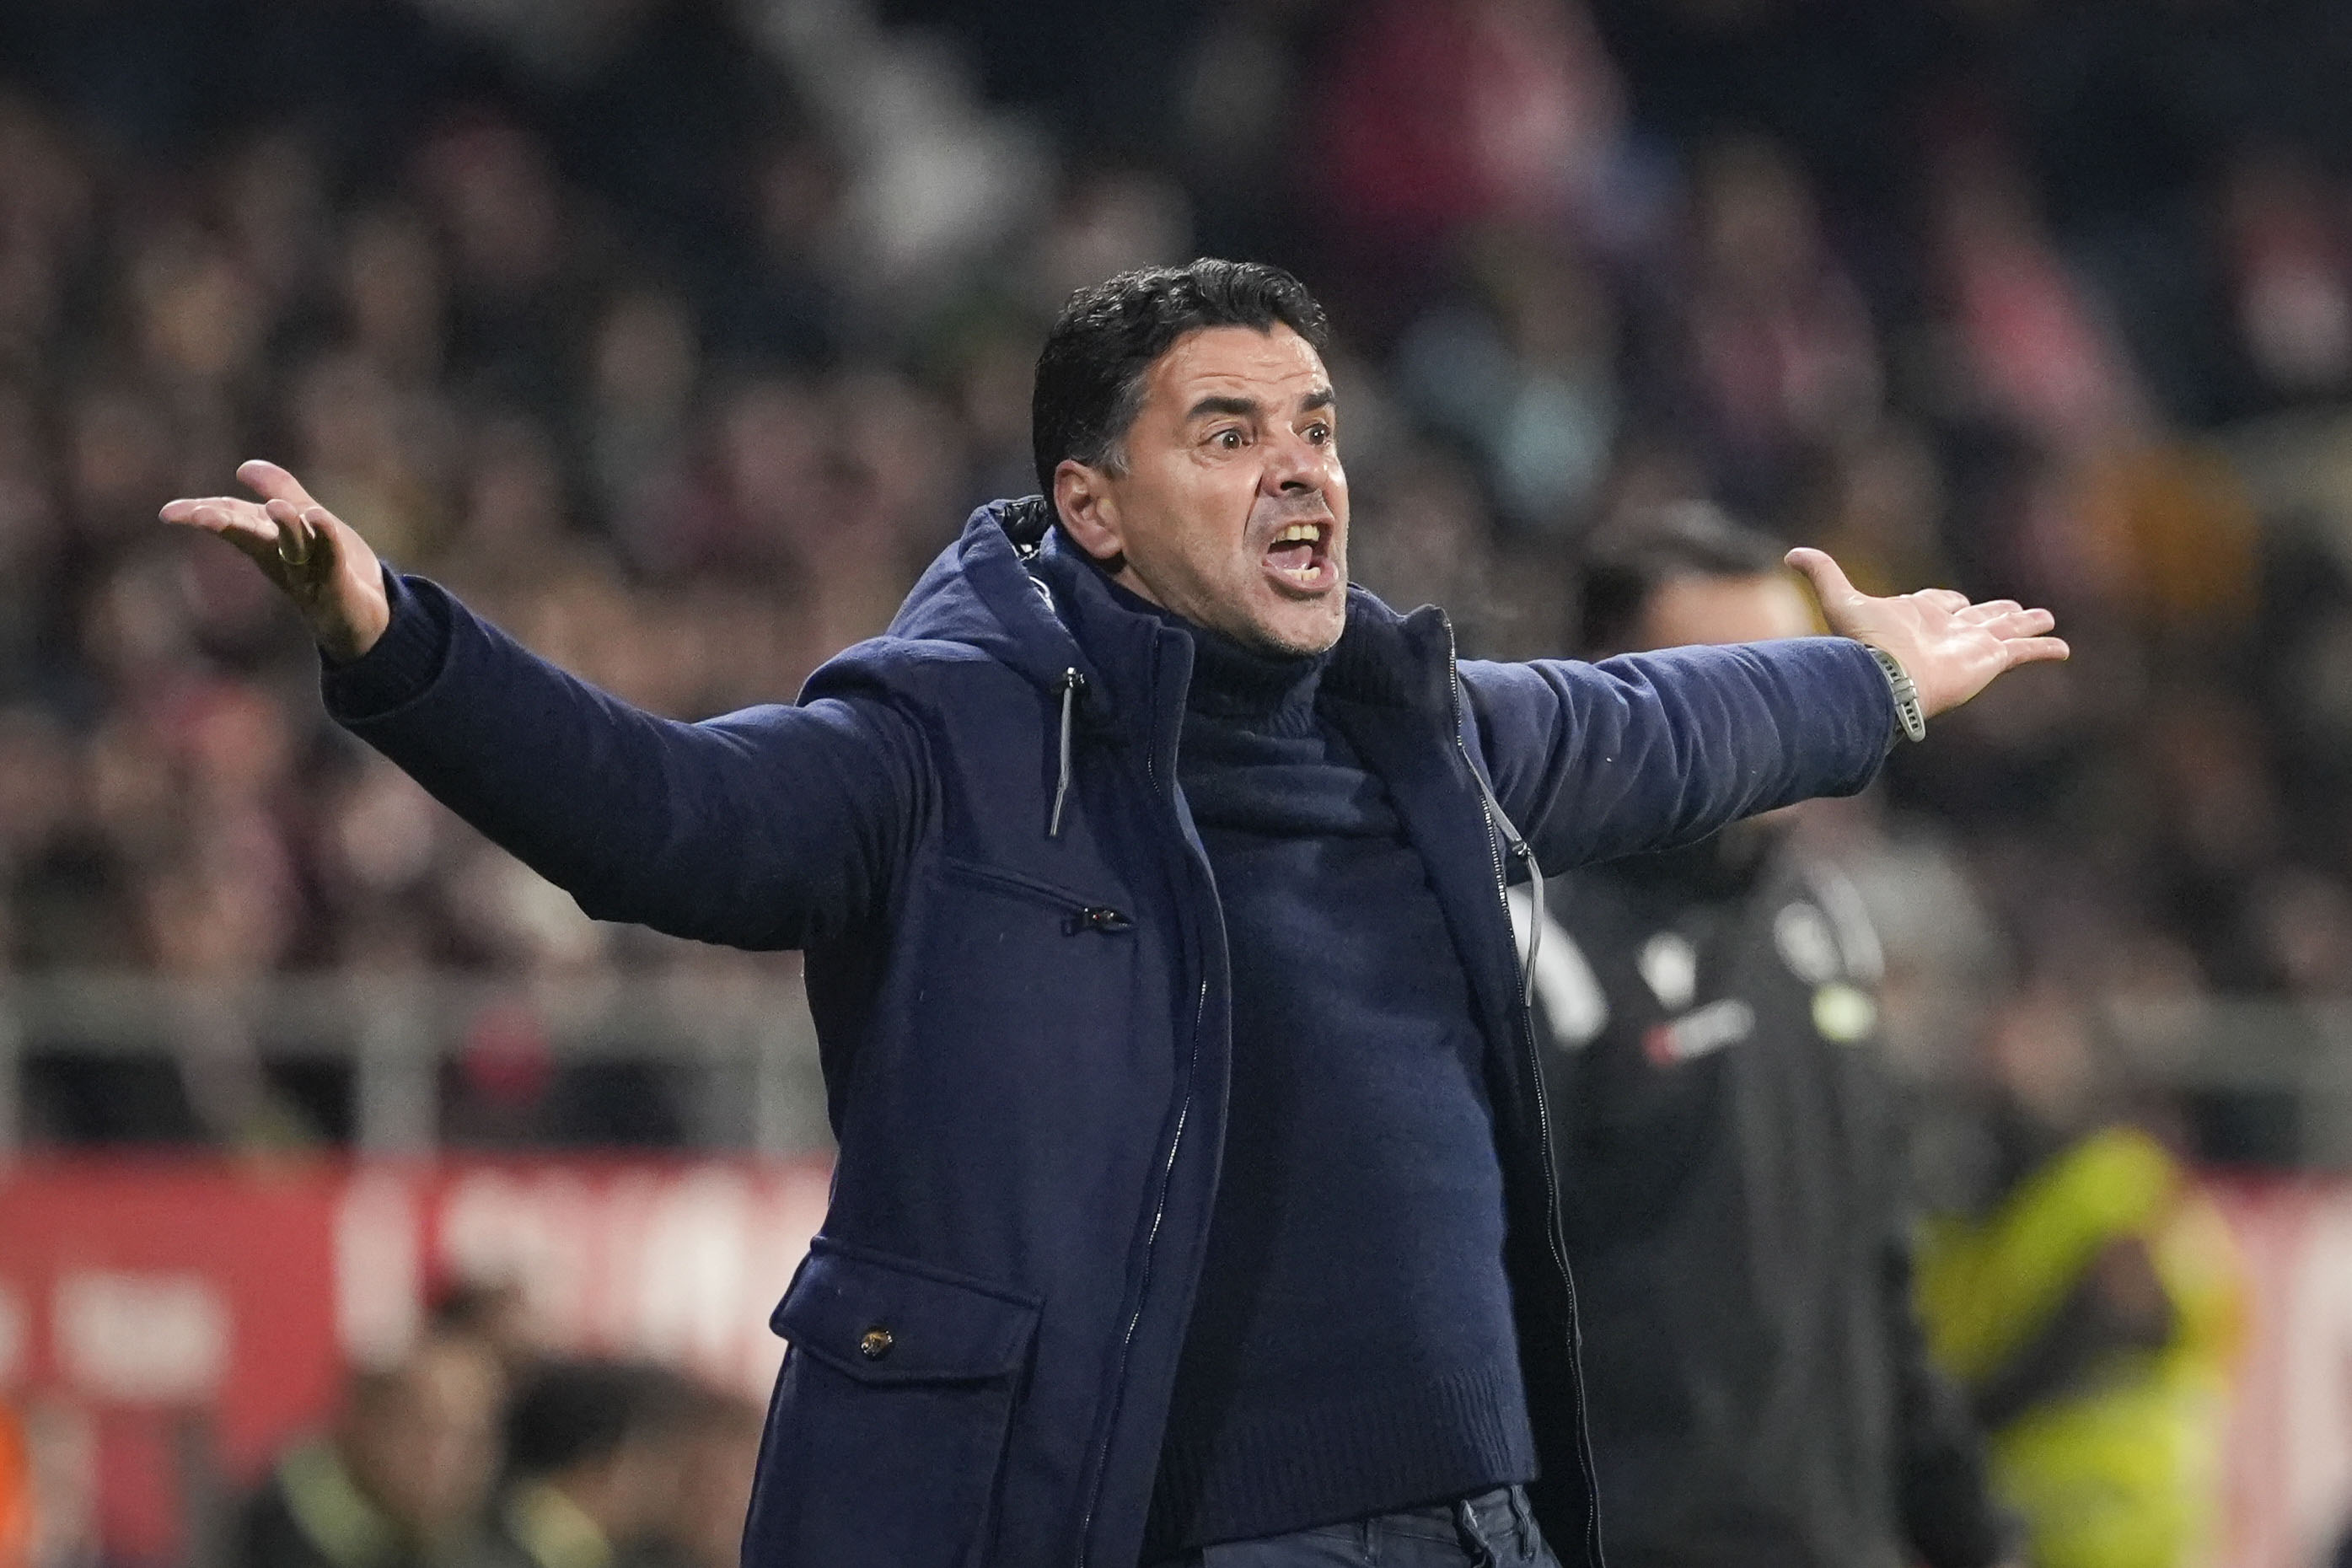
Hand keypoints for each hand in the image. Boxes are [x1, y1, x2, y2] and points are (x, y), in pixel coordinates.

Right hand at [159, 460, 390, 661]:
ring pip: (293, 544)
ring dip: (285, 525)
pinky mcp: (337, 583)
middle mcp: (282, 556)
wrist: (366, 615)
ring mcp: (309, 571)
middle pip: (251, 535)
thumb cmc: (326, 565)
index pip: (232, 519)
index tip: (167, 513)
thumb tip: (244, 468)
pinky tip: (318, 517)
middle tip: (199, 516)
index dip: (201, 513)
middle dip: (226, 523)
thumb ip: (280, 491)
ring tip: (276, 507)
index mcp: (267, 539)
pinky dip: (325, 537)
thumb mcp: (304, 520)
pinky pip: (331, 556)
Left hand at [1786, 548, 2068, 719]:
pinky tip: (2063, 649)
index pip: (1941, 604)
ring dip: (2026, 624)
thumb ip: (1822, 573)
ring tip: (2045, 618)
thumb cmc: (1864, 644)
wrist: (1885, 679)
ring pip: (2005, 630)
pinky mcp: (1990, 660)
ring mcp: (1970, 646)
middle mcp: (1948, 632)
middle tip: (2018, 609)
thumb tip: (1791, 553)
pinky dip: (2045, 649)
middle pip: (1978, 617)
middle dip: (1995, 613)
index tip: (1955, 601)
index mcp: (1918, 617)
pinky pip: (2025, 652)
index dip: (1948, 601)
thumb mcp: (1841, 600)